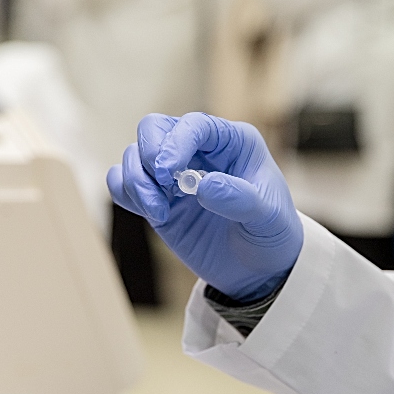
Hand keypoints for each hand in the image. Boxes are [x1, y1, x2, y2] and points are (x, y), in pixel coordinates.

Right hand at [106, 113, 302, 300]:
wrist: (259, 269)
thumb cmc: (271, 234)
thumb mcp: (268, 218)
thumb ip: (241, 200)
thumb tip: (203, 186)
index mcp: (232, 142)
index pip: (195, 125)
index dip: (175, 142)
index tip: (167, 171)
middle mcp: (198, 151)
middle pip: (153, 128)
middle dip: (147, 154)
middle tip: (160, 186)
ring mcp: (173, 174)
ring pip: (133, 155)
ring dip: (136, 182)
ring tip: (159, 213)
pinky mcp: (156, 198)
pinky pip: (122, 181)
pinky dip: (125, 193)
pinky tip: (153, 214)